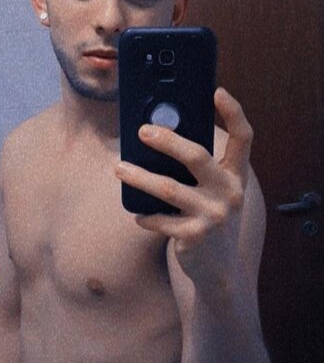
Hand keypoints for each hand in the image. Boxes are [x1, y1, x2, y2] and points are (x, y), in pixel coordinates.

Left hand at [114, 87, 252, 290]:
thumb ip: (198, 170)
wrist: (218, 271)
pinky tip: (137, 214)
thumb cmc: (209, 219)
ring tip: (118, 168)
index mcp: (235, 176)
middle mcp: (229, 193)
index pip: (243, 138)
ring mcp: (213, 215)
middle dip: (167, 140)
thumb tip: (159, 136)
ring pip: (168, 188)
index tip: (216, 91)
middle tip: (142, 131)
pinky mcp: (194, 236)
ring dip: (139, 177)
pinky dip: (145, 215)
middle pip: (197, 156)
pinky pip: (160, 219)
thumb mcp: (213, 193)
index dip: (233, 112)